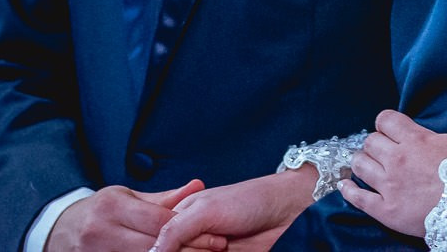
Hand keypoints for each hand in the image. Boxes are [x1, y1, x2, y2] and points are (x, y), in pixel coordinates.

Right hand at [47, 182, 203, 251]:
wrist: (59, 231)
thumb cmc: (101, 210)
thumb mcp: (127, 197)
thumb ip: (164, 198)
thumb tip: (199, 185)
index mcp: (112, 207)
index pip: (159, 221)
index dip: (190, 230)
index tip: (216, 235)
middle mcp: (102, 231)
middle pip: (154, 245)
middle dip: (188, 250)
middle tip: (215, 250)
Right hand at [149, 167, 316, 251]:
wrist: (286, 211)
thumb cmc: (248, 200)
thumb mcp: (206, 209)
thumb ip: (175, 229)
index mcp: (178, 218)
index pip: (160, 243)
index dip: (178, 245)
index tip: (203, 236)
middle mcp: (188, 237)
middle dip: (195, 250)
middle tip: (220, 241)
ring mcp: (204, 251)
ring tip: (226, 244)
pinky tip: (227, 250)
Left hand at [341, 66, 446, 236]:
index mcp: (417, 140)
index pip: (384, 120)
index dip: (387, 123)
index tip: (393, 130)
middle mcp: (398, 160)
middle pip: (370, 142)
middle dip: (377, 144)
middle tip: (386, 151)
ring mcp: (390, 186)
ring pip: (360, 165)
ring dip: (364, 164)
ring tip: (372, 167)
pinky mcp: (386, 211)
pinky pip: (357, 197)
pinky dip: (349, 190)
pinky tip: (347, 186)